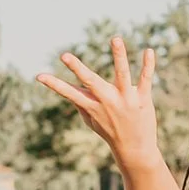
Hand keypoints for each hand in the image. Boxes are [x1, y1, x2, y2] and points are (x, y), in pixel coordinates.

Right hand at [36, 37, 159, 170]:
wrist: (135, 151)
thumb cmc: (111, 133)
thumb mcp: (92, 122)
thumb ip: (82, 105)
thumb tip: (70, 93)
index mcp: (93, 106)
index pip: (70, 93)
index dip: (54, 85)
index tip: (39, 76)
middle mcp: (107, 101)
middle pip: (91, 81)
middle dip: (77, 68)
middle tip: (64, 55)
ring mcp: (126, 99)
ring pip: (122, 74)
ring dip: (118, 56)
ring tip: (115, 38)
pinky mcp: (143, 99)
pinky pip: (145, 79)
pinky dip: (148, 65)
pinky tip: (149, 51)